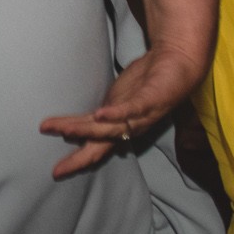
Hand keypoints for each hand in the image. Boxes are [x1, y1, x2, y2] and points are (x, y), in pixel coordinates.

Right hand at [38, 43, 206, 178]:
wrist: (177, 62)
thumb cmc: (146, 81)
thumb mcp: (118, 100)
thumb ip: (103, 115)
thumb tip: (80, 124)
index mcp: (120, 127)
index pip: (94, 146)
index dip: (76, 159)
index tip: (55, 171)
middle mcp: (129, 127)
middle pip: (100, 145)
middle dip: (78, 158)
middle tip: (58, 169)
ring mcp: (140, 115)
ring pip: (111, 128)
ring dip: (87, 131)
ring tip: (64, 131)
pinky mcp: (150, 99)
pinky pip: (132, 109)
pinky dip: (116, 114)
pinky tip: (100, 114)